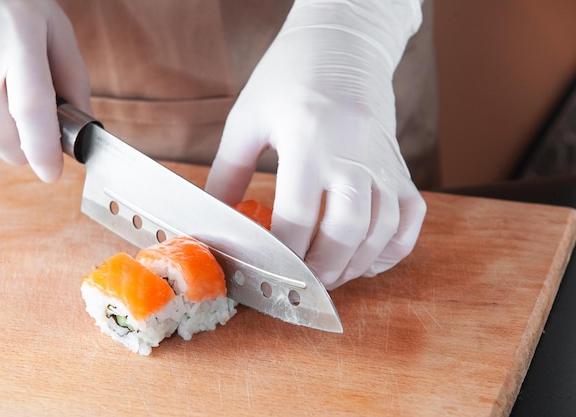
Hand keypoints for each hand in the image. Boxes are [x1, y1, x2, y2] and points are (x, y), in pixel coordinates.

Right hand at [0, 0, 90, 181]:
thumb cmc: (19, 2)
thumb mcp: (58, 31)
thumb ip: (72, 78)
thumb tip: (82, 123)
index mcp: (20, 43)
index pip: (31, 108)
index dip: (42, 148)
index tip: (53, 172)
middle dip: (23, 153)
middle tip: (41, 150)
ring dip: (2, 141)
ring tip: (21, 125)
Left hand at [206, 0, 425, 288]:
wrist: (344, 44)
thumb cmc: (290, 76)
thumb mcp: (247, 118)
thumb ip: (227, 172)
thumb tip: (213, 218)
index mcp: (308, 139)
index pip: (297, 218)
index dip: (280, 255)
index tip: (264, 271)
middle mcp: (353, 154)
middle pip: (345, 234)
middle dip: (320, 271)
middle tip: (298, 282)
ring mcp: (383, 162)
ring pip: (380, 233)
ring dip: (354, 266)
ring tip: (328, 276)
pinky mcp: (400, 166)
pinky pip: (410, 219)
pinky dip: (393, 248)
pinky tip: (368, 258)